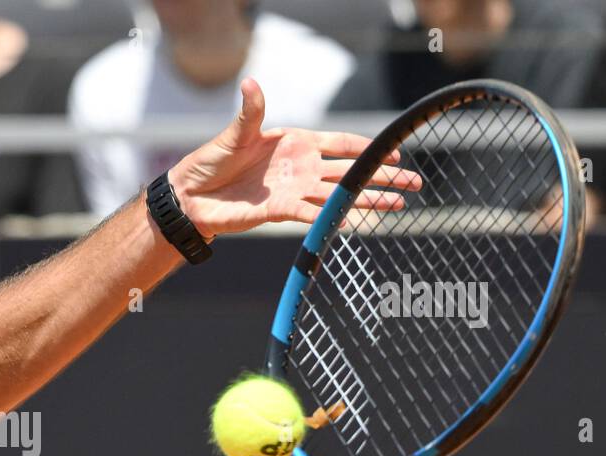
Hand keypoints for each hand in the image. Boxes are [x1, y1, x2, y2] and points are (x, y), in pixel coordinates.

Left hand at [169, 77, 422, 237]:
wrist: (191, 196)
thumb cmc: (211, 161)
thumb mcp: (234, 134)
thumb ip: (250, 112)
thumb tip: (250, 83)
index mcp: (294, 142)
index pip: (338, 143)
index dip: (364, 147)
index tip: (393, 150)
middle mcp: (300, 167)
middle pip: (349, 171)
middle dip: (381, 175)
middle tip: (414, 180)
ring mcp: (294, 190)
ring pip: (339, 195)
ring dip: (369, 200)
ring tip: (399, 204)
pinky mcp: (281, 211)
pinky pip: (314, 215)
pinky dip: (334, 218)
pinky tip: (360, 222)